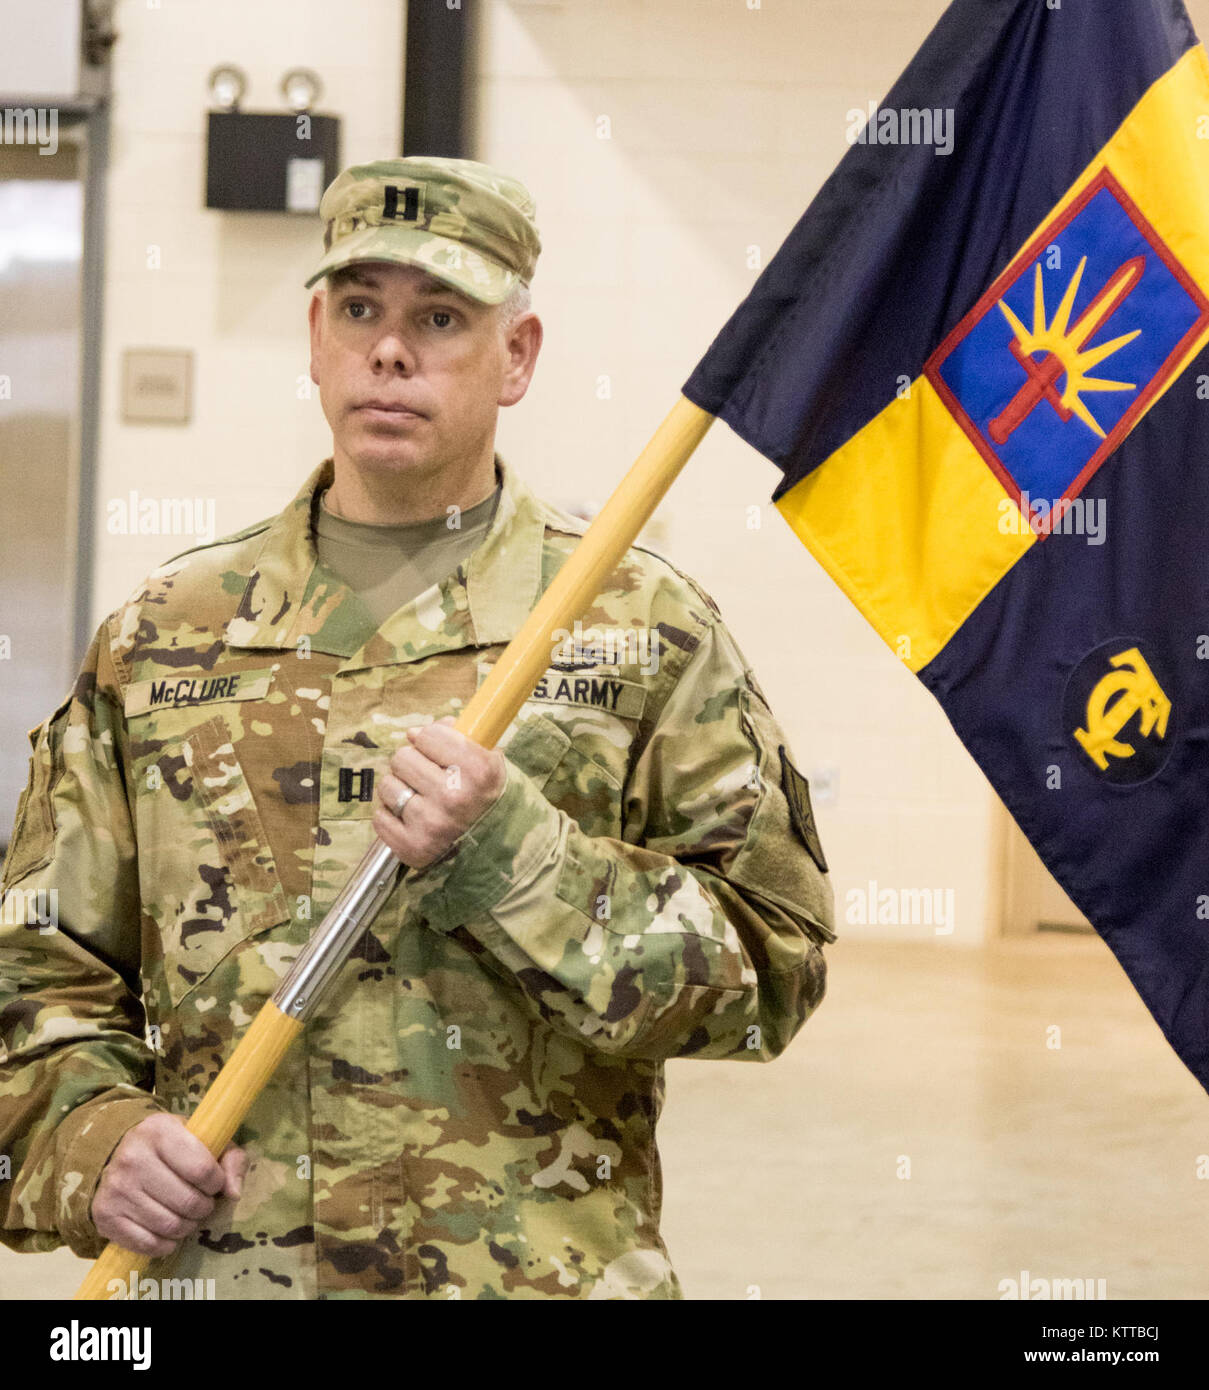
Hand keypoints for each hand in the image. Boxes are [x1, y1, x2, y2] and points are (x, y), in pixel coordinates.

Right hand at [91, 1112, 246, 1257]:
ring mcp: (116, 1188)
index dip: (216, 1183)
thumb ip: (232, 1159)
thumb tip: (234, 1193)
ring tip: (187, 1215)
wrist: (125, 1155)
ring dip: (187, 1226)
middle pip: (187, 1202)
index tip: (213, 1183)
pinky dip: (165, 1244)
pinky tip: (168, 1231)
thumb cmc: (176, 1147)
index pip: (202, 1169)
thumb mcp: (207, 1140)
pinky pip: (147, 1244)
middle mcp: (132, 1157)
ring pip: (169, 1226)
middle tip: (202, 1204)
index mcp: (159, 1130)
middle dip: (203, 1208)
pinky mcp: (104, 1215)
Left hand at [373, 716, 506, 870]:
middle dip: (413, 763)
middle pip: (402, 757)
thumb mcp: (486, 759)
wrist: (497, 844)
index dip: (432, 739)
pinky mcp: (413, 847)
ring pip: (387, 784)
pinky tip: (411, 818)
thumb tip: (413, 733)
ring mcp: (432, 824)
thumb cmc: (484, 794)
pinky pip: (380, 816)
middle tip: (429, 776)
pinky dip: (391, 815)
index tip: (440, 751)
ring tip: (420, 798)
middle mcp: (455, 797)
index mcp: (478, 770)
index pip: (429, 734)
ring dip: (400, 788)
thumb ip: (453, 735)